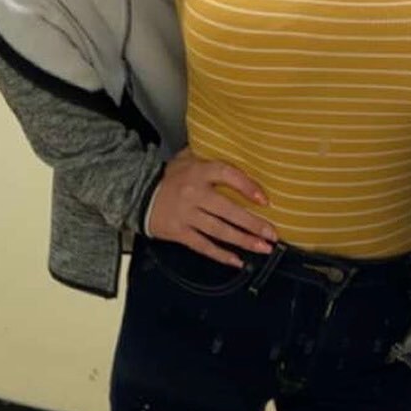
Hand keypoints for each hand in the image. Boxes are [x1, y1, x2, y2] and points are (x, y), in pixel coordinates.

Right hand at [147, 145, 277, 266]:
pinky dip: (220, 255)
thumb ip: (209, 155)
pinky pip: (203, 246)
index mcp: (198, 171)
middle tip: (272, 234)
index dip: (248, 187)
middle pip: (228, 211)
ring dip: (243, 241)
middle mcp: (194, 193)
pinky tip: (237, 261)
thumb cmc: (170, 176)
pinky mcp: (178, 232)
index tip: (265, 200)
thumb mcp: (187, 158)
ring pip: (219, 231)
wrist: (137, 193)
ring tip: (263, 248)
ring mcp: (186, 215)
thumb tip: (239, 149)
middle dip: (253, 224)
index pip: (228, 175)